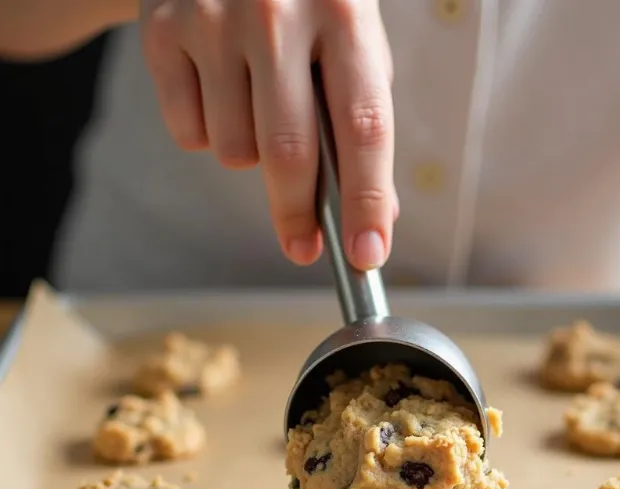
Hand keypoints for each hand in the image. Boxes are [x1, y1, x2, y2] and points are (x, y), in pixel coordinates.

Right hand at [139, 0, 396, 269]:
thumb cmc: (305, 3)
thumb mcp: (350, 42)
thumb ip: (362, 120)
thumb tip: (378, 214)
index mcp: (344, 14)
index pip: (363, 127)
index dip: (366, 201)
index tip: (367, 253)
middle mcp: (277, 12)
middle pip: (288, 152)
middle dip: (298, 215)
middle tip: (303, 247)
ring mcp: (212, 17)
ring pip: (233, 151)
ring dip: (250, 158)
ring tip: (256, 107)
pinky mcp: (162, 30)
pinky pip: (189, 133)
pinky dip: (208, 134)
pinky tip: (218, 90)